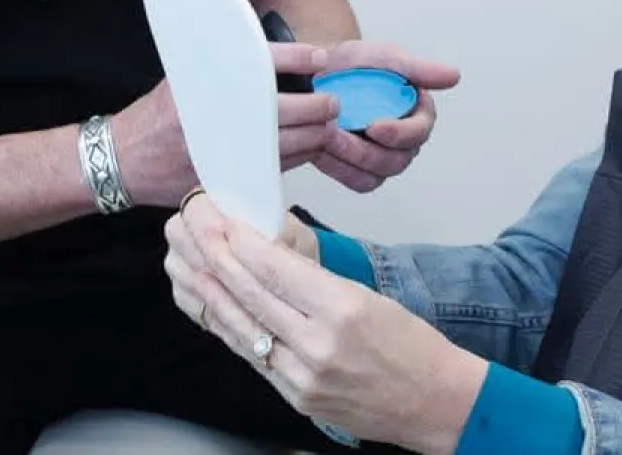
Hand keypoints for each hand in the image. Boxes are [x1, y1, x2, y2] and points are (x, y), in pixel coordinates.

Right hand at [110, 44, 342, 205]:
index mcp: (205, 83)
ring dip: (315, 135)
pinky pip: (275, 168)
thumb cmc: (159, 115)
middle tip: (333, 102)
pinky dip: (298, 156)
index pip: (261, 62)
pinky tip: (309, 146)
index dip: (297, 59)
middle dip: (317, 107)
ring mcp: (222, 150)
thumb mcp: (184, 76)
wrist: (125, 159)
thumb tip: (273, 55)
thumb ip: (224, 66)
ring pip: (286, 144)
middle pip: (284, 110)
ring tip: (328, 125)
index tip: (320, 59)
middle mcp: (215, 116)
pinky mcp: (228, 177)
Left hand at [169, 204, 486, 454]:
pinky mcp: (296, 398)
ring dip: (209, 292)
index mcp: (345, 310)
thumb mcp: (370, 297)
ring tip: (186, 262)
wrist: (435, 402)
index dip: (243, 242)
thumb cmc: (411, 345)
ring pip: (242, 328)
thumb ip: (315, 281)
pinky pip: (252, 357)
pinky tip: (211, 306)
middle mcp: (319, 346)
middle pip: (251, 296)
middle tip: (193, 227)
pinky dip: (228, 328)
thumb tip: (267, 256)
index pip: (278, 270)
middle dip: (215, 256)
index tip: (221, 219)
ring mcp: (304, 377)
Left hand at [310, 41, 459, 193]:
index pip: (419, 131)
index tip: (374, 126)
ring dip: (348, 161)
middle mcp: (405, 140)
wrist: (321, 72)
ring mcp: (382, 157)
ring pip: (375, 174)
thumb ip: (418, 68)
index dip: (399, 133)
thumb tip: (454, 76)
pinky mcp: (359, 170)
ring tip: (324, 140)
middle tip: (336, 135)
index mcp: (418, 113)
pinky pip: (355, 180)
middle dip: (365, 151)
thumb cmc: (357, 63)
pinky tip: (320, 152)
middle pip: (396, 160)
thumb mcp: (385, 57)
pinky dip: (337, 169)